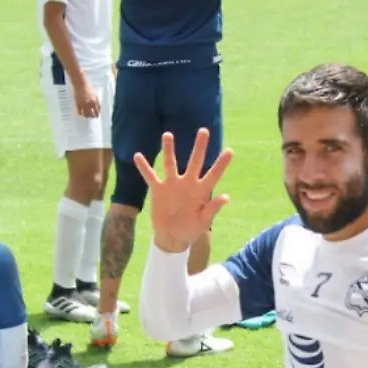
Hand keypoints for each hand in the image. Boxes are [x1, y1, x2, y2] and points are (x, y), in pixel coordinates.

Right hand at [72, 79, 99, 117]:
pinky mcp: (77, 104)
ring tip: (87, 116)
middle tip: (92, 117)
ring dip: (87, 116)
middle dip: (92, 116)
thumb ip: (97, 101)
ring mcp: (83, 105)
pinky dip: (81, 113)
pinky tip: (81, 113)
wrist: (81, 84)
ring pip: (85, 114)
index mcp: (94, 102)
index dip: (97, 114)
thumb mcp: (95, 94)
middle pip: (91, 114)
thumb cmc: (89, 87)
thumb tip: (98, 107)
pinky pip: (79, 112)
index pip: (97, 111)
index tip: (97, 115)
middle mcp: (89, 104)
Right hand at [133, 129, 232, 252]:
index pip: (213, 174)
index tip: (230, 151)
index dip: (221, 164)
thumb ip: (212, 209)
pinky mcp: (158, 190)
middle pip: (195, 161)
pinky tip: (138, 156)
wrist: (172, 237)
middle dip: (199, 147)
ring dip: (169, 150)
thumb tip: (226, 197)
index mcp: (202, 191)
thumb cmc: (191, 230)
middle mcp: (188, 183)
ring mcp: (172, 185)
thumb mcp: (204, 222)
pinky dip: (144, 167)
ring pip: (170, 163)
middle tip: (204, 131)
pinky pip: (150, 176)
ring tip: (167, 135)